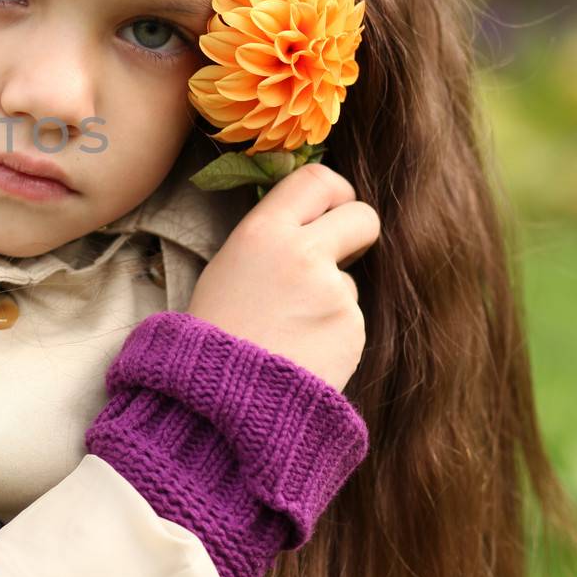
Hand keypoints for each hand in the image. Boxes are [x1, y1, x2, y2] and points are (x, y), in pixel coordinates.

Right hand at [186, 161, 378, 390]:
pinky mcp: (352, 329)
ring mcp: (334, 293)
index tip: (333, 206)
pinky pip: (349, 318)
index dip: (335, 190)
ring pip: (348, 279)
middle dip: (356, 230)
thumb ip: (270, 239)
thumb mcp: (228, 267)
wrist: (222, 398)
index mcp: (263, 233)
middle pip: (362, 216)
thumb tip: (311, 222)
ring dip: (330, 296)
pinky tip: (300, 350)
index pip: (317, 179)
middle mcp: (303, 254)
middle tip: (338, 251)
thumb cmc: (214, 332)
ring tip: (288, 328)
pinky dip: (331, 331)